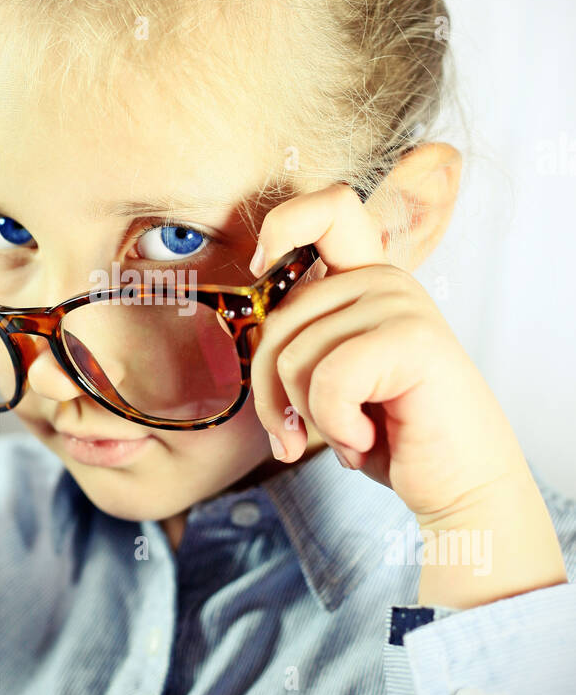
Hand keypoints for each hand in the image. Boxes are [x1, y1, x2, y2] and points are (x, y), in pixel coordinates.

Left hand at [248, 183, 565, 605]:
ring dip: (309, 418)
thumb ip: (296, 338)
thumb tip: (236, 325)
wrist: (458, 487)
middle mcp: (384, 279)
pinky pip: (327, 381)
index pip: (327, 207)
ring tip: (352, 435)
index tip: (262, 271)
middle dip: (270, 394)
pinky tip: (369, 439)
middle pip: (276, 320)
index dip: (281, 227)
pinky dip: (336, 426)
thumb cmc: (390, 436)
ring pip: (293, 355)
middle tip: (296, 437)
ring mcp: (401, 303)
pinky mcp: (412, 339)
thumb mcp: (328, 378)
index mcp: (365, 279)